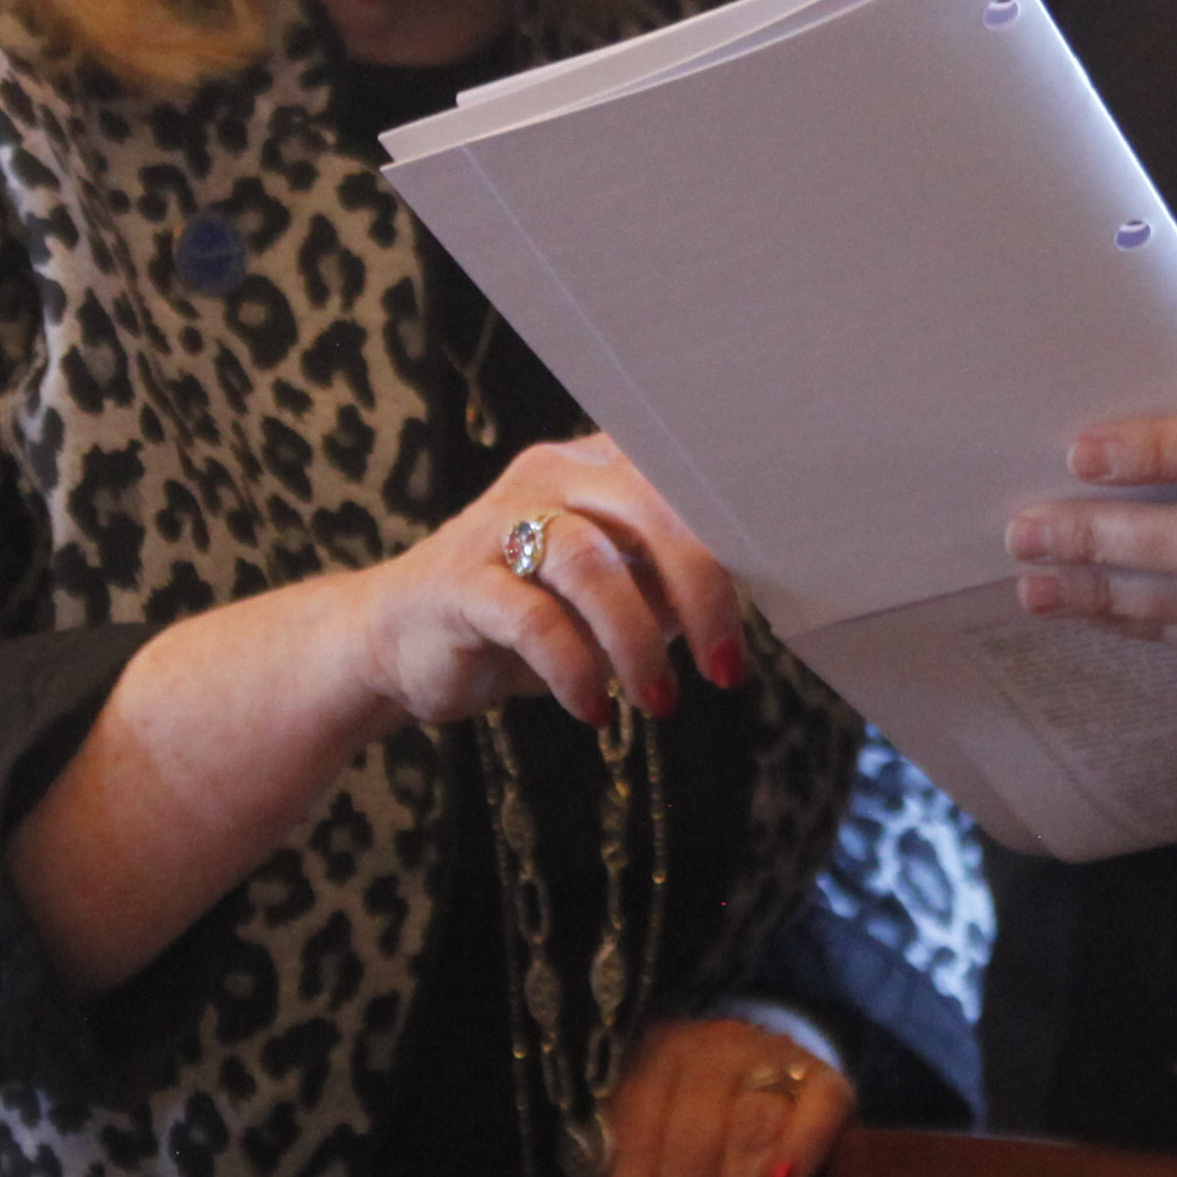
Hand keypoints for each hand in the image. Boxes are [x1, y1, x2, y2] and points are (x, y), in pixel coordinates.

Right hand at [363, 435, 751, 730]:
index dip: (734, 532)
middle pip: (647, 509)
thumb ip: (671, 587)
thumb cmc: (526, 617)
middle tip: (726, 668)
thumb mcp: (614, 599)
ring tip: (661, 701)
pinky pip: (532, 618)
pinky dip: (575, 669)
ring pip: (588, 561)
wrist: (397, 644)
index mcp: (599, 467)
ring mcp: (497, 523)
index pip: (683, 475)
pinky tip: (594, 708)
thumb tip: (751, 598)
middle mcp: (550, 477)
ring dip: (636, 640)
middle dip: (699, 591)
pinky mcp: (458, 581)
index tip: (780, 593)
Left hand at [599, 1015, 852, 1176]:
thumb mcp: (655, 1137)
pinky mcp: (827, 1075)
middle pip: (691, 1142)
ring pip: (748, 1131)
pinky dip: (802, 1144)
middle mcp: (709, 1052)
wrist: (772, 1069)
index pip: (635, 1137)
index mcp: (652, 1064)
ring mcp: (771, 1058)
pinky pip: (819, 1103)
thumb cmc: (699, 1126)